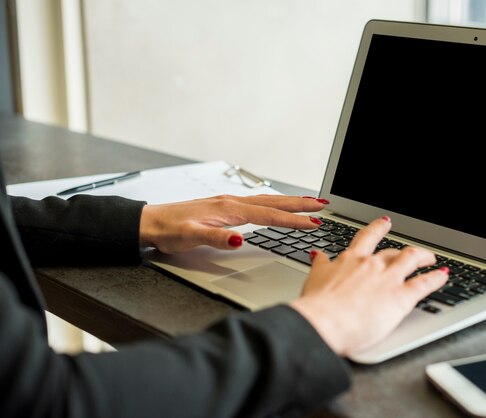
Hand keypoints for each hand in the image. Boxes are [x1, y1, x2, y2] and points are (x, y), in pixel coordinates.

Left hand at [139, 194, 326, 253]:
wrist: (151, 222)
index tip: (313, 222)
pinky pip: (258, 203)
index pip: (269, 214)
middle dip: (300, 203)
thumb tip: (239, 239)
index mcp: (229, 209)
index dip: (292, 219)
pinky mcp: (225, 208)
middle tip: (323, 205)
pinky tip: (277, 207)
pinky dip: (274, 203)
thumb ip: (215, 237)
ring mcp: (229, 203)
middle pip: (273, 201)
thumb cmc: (169, 230)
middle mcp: (232, 202)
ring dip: (290, 201)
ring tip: (308, 203)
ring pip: (267, 201)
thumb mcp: (190, 237)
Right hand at [290, 216, 448, 356]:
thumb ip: (321, 266)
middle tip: (412, 251)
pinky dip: (436, 278)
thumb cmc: (317, 307)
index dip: (378, 228)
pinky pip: (424, 283)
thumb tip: (318, 256)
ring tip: (431, 259)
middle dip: (404, 250)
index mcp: (350, 260)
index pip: (367, 237)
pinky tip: (443, 276)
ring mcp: (388, 278)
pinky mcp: (400, 297)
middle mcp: (371, 264)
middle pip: (393, 251)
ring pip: (412, 259)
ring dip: (424, 257)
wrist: (323, 321)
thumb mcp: (314, 279)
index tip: (385, 223)